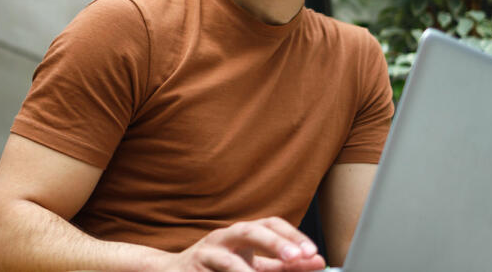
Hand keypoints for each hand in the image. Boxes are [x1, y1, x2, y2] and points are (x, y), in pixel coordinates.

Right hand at [158, 217, 326, 271]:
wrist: (174, 271)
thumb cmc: (219, 267)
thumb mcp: (252, 263)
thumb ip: (283, 264)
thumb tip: (318, 262)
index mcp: (242, 233)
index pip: (271, 224)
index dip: (293, 235)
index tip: (312, 253)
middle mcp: (224, 238)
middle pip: (250, 231)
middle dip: (275, 243)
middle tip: (297, 257)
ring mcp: (206, 254)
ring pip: (227, 260)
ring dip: (246, 271)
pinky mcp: (193, 270)